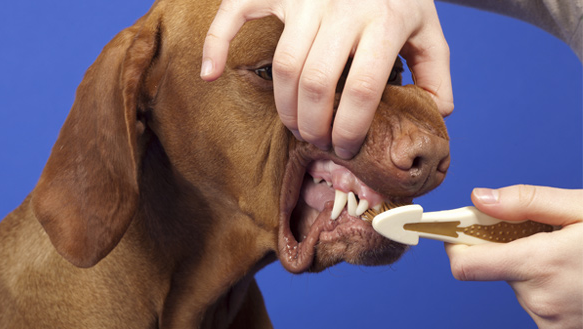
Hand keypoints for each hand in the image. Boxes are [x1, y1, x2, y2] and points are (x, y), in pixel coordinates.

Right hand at [201, 0, 453, 158]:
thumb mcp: (426, 26)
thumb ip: (434, 70)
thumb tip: (437, 112)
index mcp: (383, 21)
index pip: (362, 90)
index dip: (351, 129)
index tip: (347, 149)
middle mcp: (342, 7)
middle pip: (317, 84)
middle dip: (314, 125)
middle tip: (318, 141)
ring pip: (285, 66)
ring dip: (285, 107)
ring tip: (295, 125)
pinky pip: (236, 14)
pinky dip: (216, 44)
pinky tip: (210, 73)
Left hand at [446, 185, 582, 327]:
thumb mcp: (582, 208)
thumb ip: (527, 202)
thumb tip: (479, 199)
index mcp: (539, 265)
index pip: (465, 264)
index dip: (455, 243)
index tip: (457, 227)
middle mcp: (539, 299)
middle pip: (494, 267)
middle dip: (507, 248)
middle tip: (538, 234)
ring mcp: (550, 320)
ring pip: (517, 283)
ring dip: (530, 267)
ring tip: (566, 255)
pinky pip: (536, 300)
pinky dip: (546, 285)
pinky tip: (572, 273)